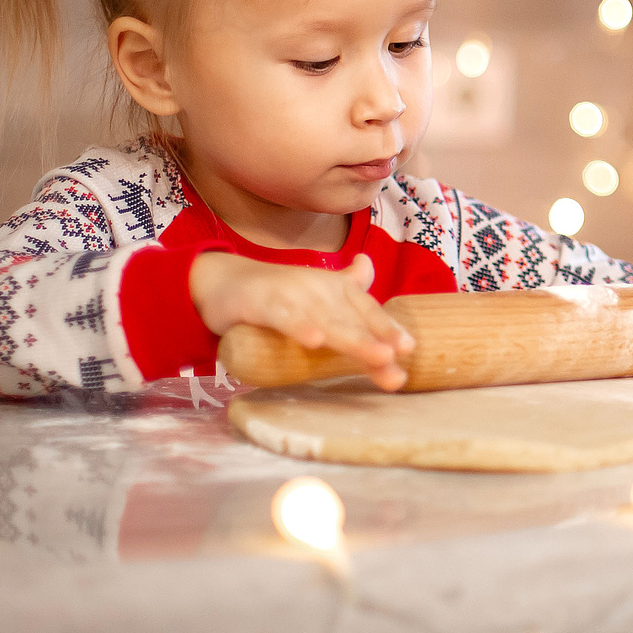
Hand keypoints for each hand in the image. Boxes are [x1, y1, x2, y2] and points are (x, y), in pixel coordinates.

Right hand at [192, 251, 415, 390]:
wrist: (223, 280)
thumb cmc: (279, 295)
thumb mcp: (319, 296)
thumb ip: (349, 295)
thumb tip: (371, 270)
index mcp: (336, 289)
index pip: (367, 311)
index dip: (387, 328)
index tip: (409, 349)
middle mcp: (320, 289)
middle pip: (353, 320)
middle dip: (377, 341)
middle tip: (397, 361)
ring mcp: (292, 294)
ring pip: (327, 321)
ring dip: (353, 339)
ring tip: (378, 356)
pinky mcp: (262, 303)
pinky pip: (283, 318)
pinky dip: (299, 327)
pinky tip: (315, 342)